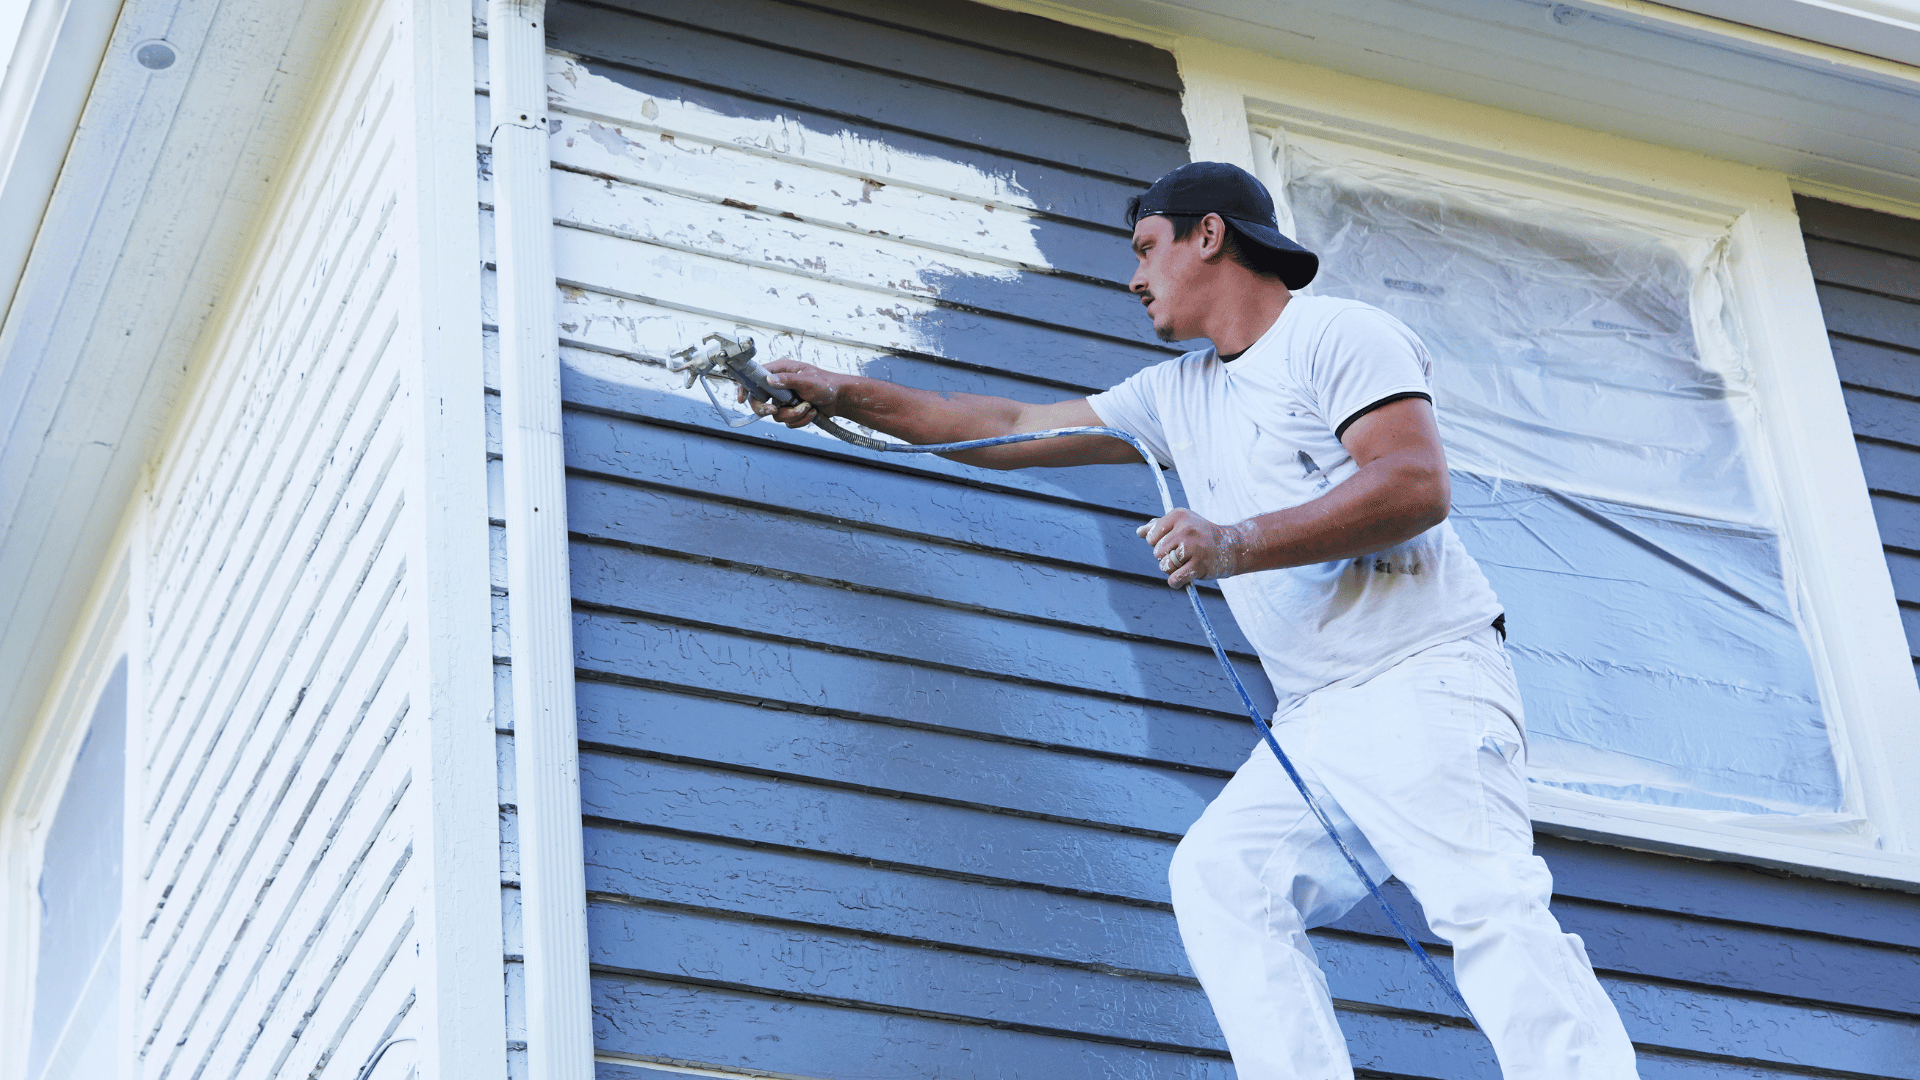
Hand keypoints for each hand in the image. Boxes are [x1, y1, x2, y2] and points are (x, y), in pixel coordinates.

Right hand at [736, 359, 843, 427]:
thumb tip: (770, 380)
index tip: (741, 399)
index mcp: (780, 371)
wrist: (840, 399)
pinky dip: (801, 420)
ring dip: (794, 414)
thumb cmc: (827, 384)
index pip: (755, 378)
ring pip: (776, 415)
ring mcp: (785, 399)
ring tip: (808, 406)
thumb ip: (788, 380)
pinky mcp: (791, 411)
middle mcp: (779, 385)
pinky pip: (788, 422)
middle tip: (774, 410)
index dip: (745, 388)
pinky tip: (812, 411)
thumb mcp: (807, 379)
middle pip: (759, 401)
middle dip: (767, 409)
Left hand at [1137, 508, 1251, 587]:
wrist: (1231, 546)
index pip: (1150, 536)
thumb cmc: (1201, 534)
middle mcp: (1185, 529)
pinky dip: (1175, 582)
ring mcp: (1193, 547)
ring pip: (1164, 566)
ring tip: (1185, 563)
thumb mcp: (1181, 523)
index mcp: (1178, 516)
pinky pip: (1174, 579)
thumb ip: (1159, 526)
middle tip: (1182, 554)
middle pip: (1157, 552)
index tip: (1173, 542)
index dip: (1158, 543)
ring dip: (1172, 570)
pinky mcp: (1199, 565)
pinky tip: (1181, 578)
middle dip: (1166, 557)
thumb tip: (1139, 531)